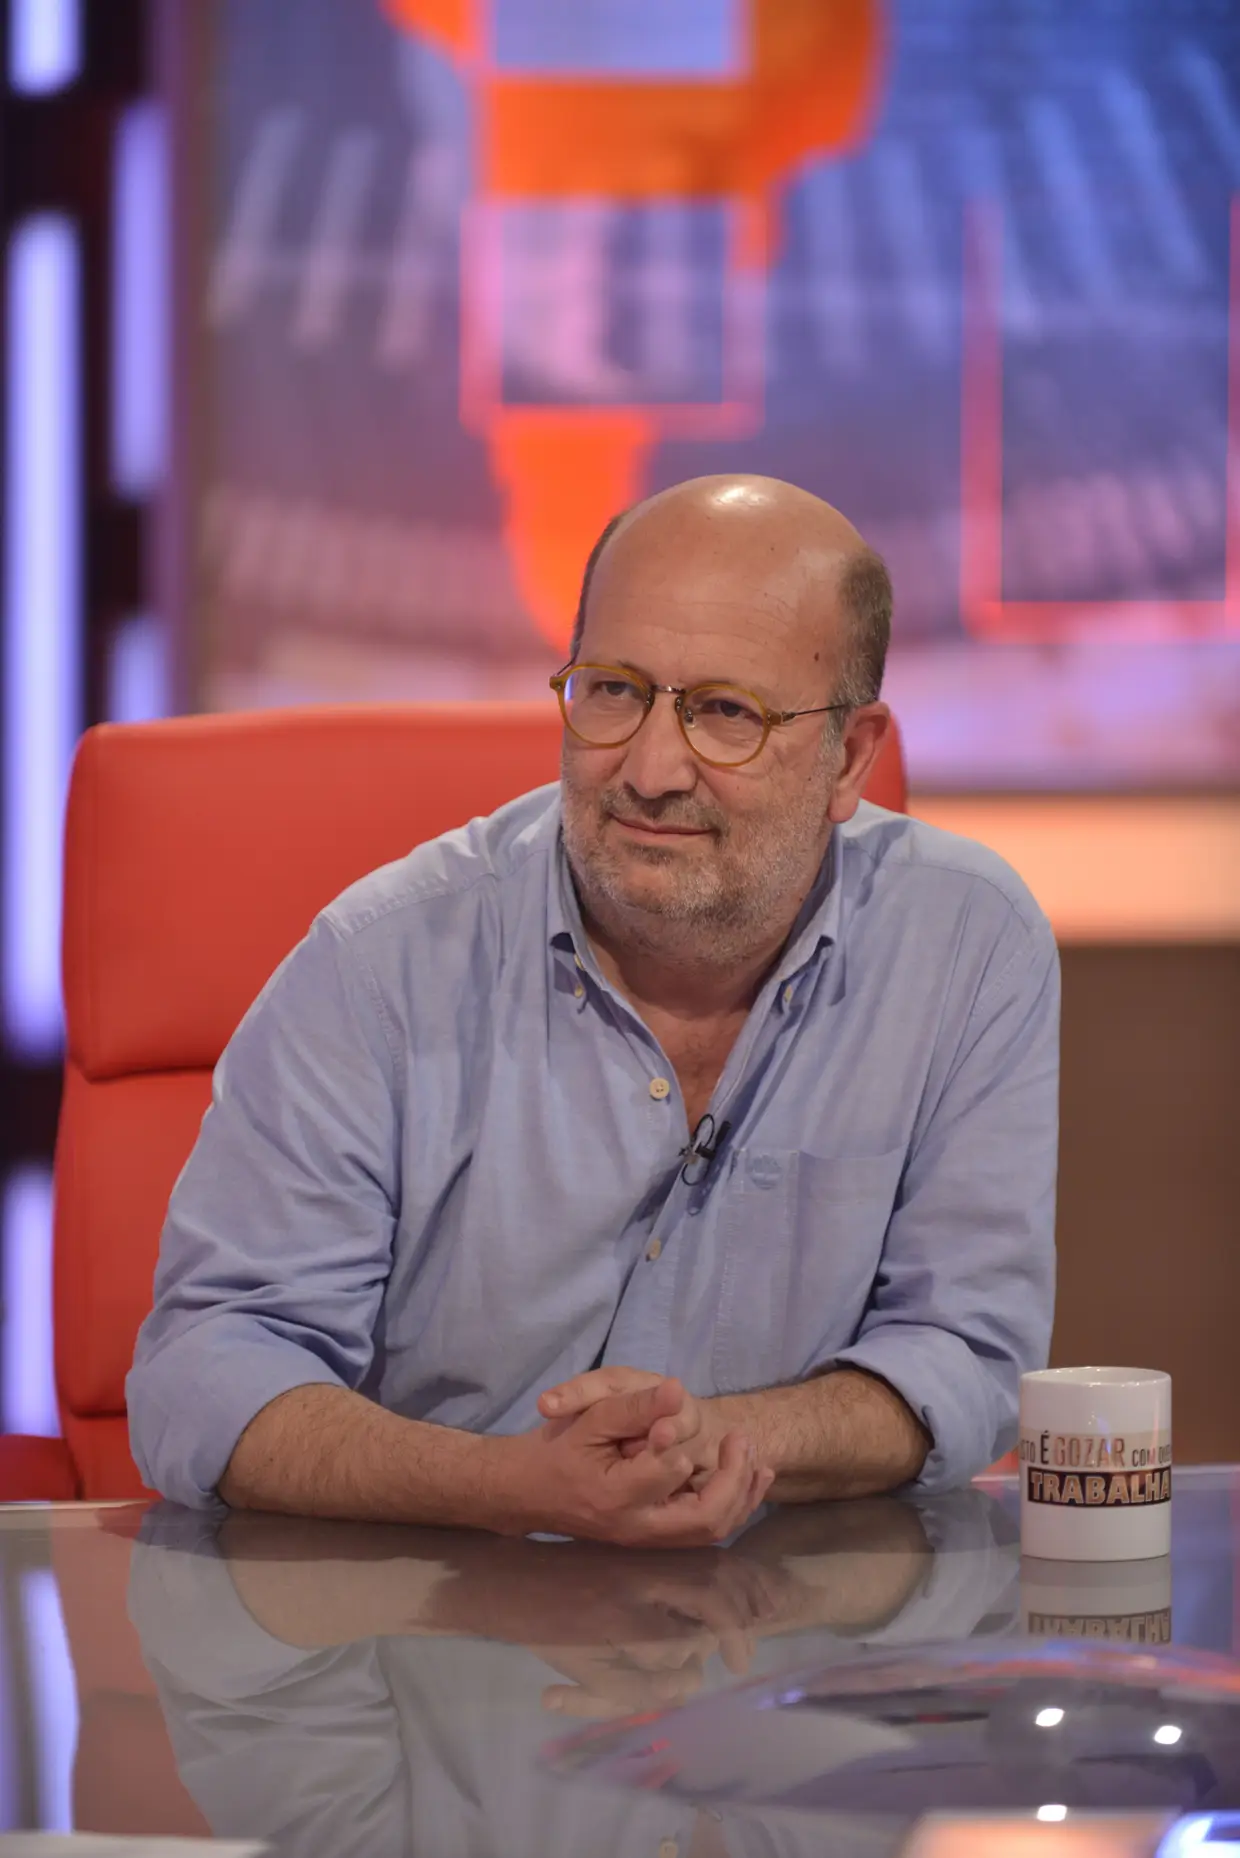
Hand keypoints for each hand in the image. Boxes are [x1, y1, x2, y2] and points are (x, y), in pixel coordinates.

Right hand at [505, 1378, 771, 1546]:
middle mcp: (637, 1527)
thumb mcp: (588, 1417)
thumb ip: (634, 1407)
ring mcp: (647, 1538)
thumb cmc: (555, 1450)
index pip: (670, 1469)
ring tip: (754, 1456)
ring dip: (742, 1496)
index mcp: (616, 1496)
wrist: (528, 1492)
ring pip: (712, 1531)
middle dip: (735, 1479)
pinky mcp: (654, 1537)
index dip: (681, 1437)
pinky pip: (703, 1531)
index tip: (678, 1410)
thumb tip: (677, 1390)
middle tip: (739, 1439)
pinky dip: (731, 1505)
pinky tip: (747, 1477)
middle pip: (707, 1518)